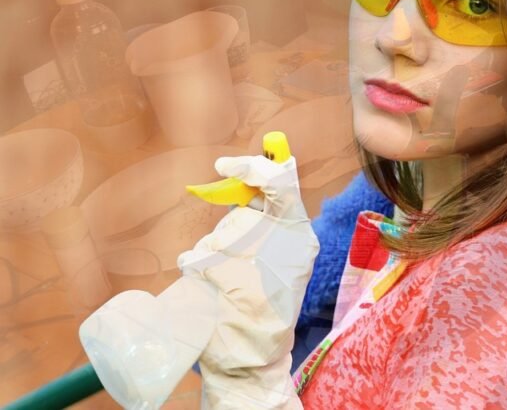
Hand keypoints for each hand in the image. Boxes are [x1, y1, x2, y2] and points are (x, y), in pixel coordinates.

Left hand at [177, 154, 319, 408]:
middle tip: (239, 264)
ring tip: (230, 286)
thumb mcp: (288, 260)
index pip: (280, 183)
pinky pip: (195, 257)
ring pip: (217, 237)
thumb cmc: (271, 303)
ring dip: (214, 255)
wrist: (254, 354)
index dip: (253, 168)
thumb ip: (273, 222)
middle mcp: (278, 243)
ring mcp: (247, 261)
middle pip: (242, 215)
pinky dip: (196, 270)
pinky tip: (212, 292)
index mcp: (299, 235)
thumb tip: (245, 182)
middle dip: (233, 234)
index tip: (226, 165)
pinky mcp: (216, 278)